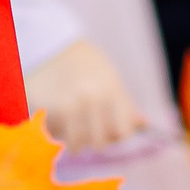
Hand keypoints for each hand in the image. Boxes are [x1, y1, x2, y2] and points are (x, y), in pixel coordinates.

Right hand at [26, 41, 144, 151]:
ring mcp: (68, 105)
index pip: (123, 131)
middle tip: (88, 134)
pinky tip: (56, 120)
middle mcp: (91, 99)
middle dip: (94, 141)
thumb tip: (143, 124)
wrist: (49, 45)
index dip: (117, 136)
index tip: (111, 132)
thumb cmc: (84, 63)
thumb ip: (125, 103)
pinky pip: (54, 135)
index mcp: (111, 89)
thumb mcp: (109, 76)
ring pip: (76, 145)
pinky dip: (55, 133)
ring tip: (70, 131)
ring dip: (74, 142)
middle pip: (99, 143)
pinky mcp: (46, 108)